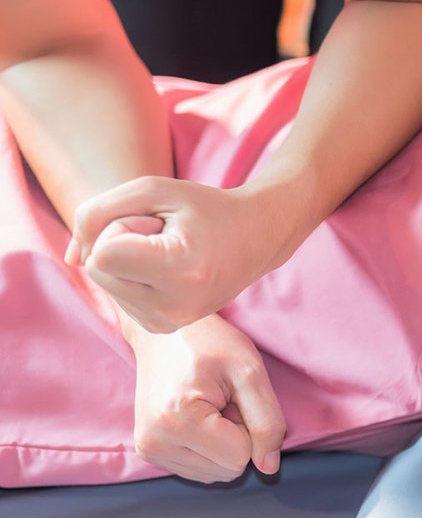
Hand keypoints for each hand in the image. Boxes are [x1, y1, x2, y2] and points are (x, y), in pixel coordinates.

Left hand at [66, 176, 298, 333]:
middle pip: (98, 269)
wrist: (257, 238)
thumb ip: (95, 213)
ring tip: (173, 252)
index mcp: (182, 270)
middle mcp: (176, 307)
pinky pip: (117, 295)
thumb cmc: (204, 208)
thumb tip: (70, 261)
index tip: (161, 223)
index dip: (122, 225)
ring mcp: (170, 322)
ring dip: (128, 259)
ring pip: (104, 282)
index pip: (103, 254)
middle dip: (121, 242)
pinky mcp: (162, 328)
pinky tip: (169, 270)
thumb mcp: (152, 190)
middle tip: (167, 235)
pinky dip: (133, 276)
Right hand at [127, 313, 285, 482]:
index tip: (233, 398)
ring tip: (209, 407)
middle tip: (222, 401)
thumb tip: (268, 468)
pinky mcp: (148, 451)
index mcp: (178, 419)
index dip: (249, 429)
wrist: (166, 332)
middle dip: (236, 438)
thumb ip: (267, 422)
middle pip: (227, 470)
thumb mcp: (250, 373)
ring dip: (222, 444)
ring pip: (214, 474)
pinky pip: (199, 470)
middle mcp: (155, 441)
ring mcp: (148, 449)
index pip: (240, 458)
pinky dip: (208, 448)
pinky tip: (198, 418)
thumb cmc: (210, 344)